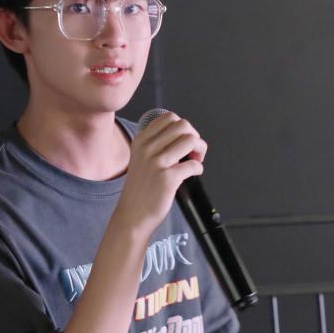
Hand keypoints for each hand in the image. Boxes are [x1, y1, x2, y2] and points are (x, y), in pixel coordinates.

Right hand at [114, 112, 207, 237]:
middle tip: (194, 151)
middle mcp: (147, 148)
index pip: (169, 117)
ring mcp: (157, 163)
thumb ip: (156, 144)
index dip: (183, 127)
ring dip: (200, 149)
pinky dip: (198, 168)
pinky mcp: (167, 179)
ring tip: (196, 160)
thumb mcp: (140, 158)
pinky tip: (193, 173)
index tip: (185, 141)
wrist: (132, 215)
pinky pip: (193, 164)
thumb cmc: (140, 188)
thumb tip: (183, 134)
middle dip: (195, 137)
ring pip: (190, 140)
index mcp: (141, 140)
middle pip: (183, 125)